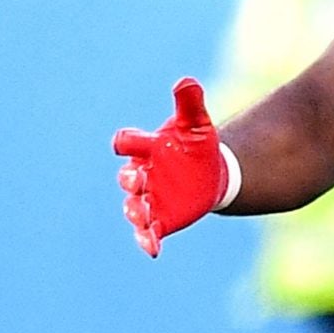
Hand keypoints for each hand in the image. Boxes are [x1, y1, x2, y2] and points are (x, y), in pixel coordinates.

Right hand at [111, 77, 229, 257]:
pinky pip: (149, 232)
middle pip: (127, 178)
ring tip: (141, 215)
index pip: (128, 143)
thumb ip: (189, 104)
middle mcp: (141, 174)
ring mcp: (149, 198)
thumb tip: (186, 82)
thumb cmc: (195, 145)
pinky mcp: (161, 219)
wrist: (210, 172)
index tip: (124, 143)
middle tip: (137, 179)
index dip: (126, 142)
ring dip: (135, 211)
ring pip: (134, 207)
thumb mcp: (196, 124)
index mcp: (145, 149)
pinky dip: (147, 240)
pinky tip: (153, 250)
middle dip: (130, 179)